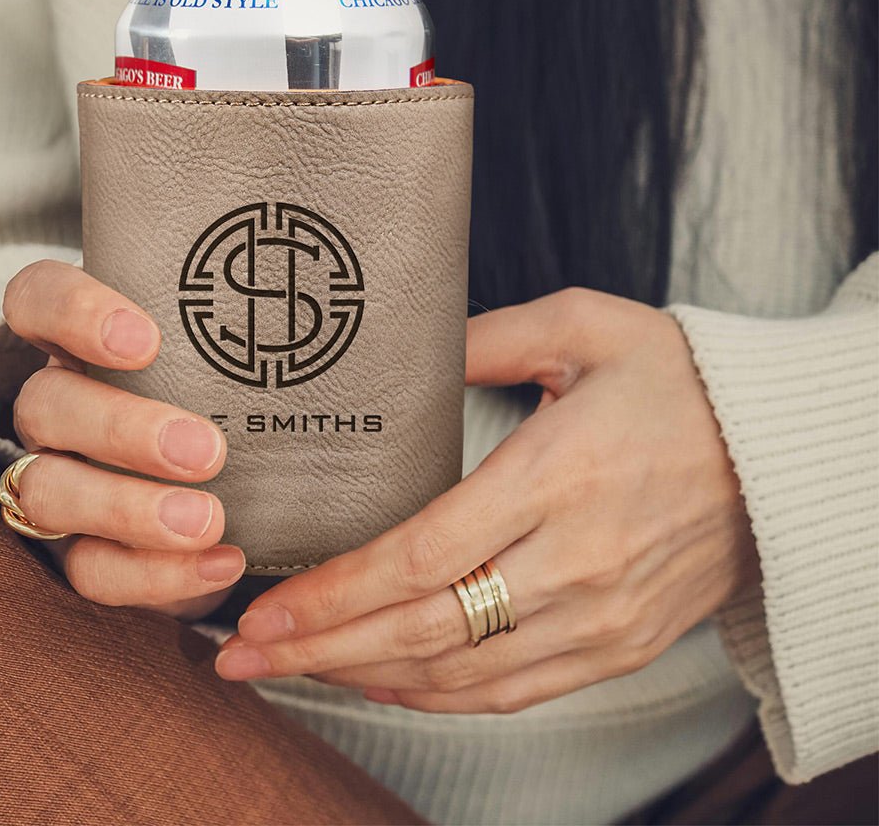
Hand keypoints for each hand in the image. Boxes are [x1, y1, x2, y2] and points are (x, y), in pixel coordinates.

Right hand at [1, 259, 244, 620]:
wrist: (240, 483)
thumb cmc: (236, 387)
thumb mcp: (238, 343)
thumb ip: (259, 314)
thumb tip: (337, 278)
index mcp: (81, 340)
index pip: (38, 300)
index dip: (73, 314)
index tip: (145, 341)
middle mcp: (58, 405)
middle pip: (45, 404)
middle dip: (121, 428)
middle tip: (206, 450)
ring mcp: (58, 479)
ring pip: (48, 492)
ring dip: (126, 509)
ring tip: (208, 519)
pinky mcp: (82, 552)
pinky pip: (91, 570)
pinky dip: (153, 574)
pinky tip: (221, 563)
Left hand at [211, 288, 759, 710]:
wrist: (780, 456)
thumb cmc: (681, 383)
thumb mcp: (586, 326)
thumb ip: (487, 336)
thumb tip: (406, 352)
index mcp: (560, 475)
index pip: (426, 554)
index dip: (338, 590)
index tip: (268, 604)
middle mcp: (578, 560)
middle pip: (428, 627)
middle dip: (322, 646)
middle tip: (243, 653)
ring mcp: (601, 615)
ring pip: (464, 672)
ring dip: (365, 676)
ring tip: (291, 670)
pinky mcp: (618, 645)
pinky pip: (515, 690)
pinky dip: (439, 696)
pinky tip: (382, 682)